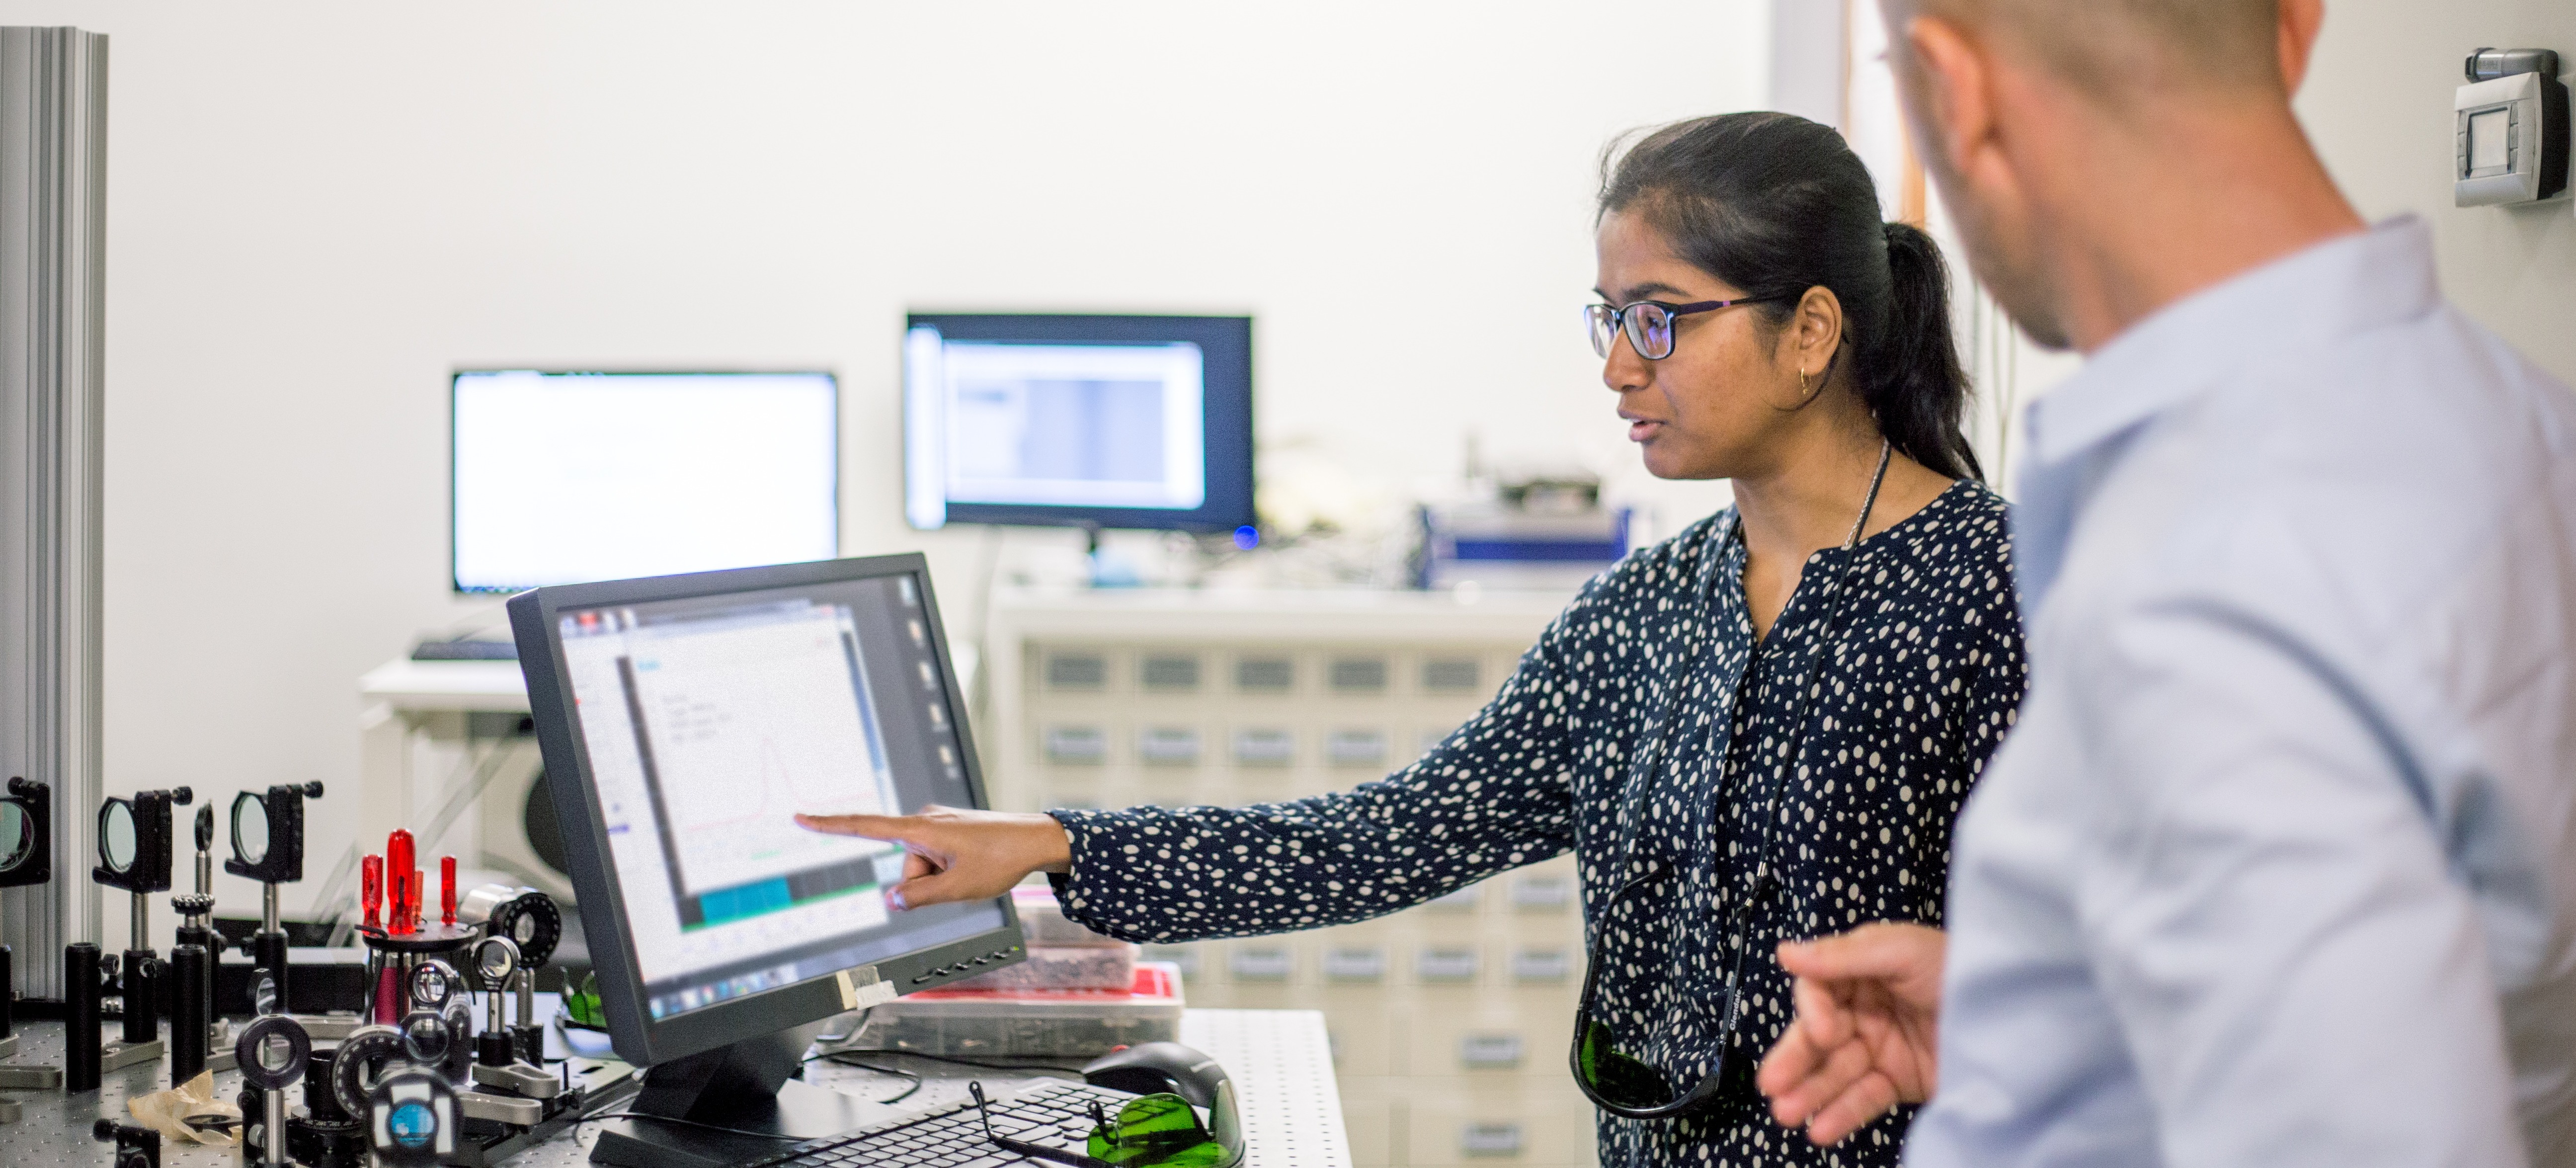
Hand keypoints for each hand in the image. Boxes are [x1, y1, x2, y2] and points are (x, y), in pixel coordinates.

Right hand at [793, 805, 1071, 909]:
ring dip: (941, 878)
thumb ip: (918, 897)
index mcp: (921, 829)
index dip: (829, 826)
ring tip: (972, 868)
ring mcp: (937, 824)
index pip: (865, 827)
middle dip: (926, 883)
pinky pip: (935, 860)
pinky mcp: (947, 830)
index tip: (800, 817)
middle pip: (906, 867)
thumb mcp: (957, 888)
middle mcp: (925, 820)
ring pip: (921, 867)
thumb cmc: (1000, 859)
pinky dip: (948, 871)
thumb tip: (893, 899)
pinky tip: (972, 865)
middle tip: (963, 877)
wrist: (1035, 840)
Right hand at [1756, 922, 1946, 1145]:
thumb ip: (1844, 955)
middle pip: (1818, 1037)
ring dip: (1810, 1093)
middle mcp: (1864, 1009)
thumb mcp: (1903, 951)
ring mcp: (1880, 1048)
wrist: (2020, 1020)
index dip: (1812, 1013)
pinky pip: (1864, 1099)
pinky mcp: (1899, 1082)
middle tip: (1772, 1086)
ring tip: (1787, 1115)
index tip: (1823, 1032)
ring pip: (1835, 1073)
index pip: (1818, 992)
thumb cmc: (1961, 969)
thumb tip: (1786, 952)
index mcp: (1861, 970)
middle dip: (1794, 1062)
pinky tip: (1821, 1128)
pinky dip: (1842, 1114)